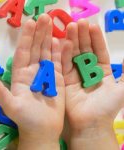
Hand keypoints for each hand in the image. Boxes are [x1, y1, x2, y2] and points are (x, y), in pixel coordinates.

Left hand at [0, 14, 64, 149]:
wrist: (43, 129)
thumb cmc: (27, 119)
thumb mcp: (11, 106)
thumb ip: (0, 92)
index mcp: (21, 76)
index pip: (23, 52)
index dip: (26, 38)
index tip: (30, 23)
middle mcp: (33, 71)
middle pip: (35, 49)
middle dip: (39, 33)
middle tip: (44, 17)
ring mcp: (46, 74)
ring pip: (47, 53)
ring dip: (49, 39)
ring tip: (52, 24)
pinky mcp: (58, 79)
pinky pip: (58, 62)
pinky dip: (59, 52)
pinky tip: (60, 41)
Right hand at [62, 19, 122, 148]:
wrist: (91, 123)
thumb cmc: (107, 106)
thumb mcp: (123, 89)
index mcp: (101, 69)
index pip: (98, 50)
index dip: (96, 38)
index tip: (92, 26)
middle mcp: (87, 68)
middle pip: (85, 49)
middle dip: (82, 36)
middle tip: (79, 22)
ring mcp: (75, 73)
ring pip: (74, 54)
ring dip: (72, 41)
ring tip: (71, 27)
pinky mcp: (65, 78)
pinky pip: (65, 64)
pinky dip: (64, 54)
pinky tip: (64, 43)